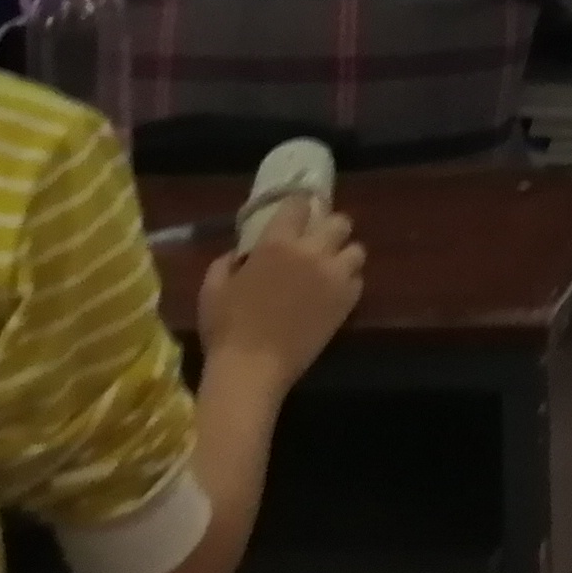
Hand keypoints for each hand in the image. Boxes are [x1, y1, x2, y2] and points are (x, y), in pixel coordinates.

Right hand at [196, 196, 365, 375]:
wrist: (252, 368)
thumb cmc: (226, 327)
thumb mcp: (213, 287)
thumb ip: (228, 261)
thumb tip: (241, 255)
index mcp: (277, 243)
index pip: (299, 204)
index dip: (298, 206)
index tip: (295, 213)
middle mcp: (312, 252)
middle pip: (339, 221)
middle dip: (329, 227)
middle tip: (316, 242)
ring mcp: (334, 277)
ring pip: (356, 250)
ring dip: (343, 254)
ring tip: (329, 267)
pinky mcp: (346, 303)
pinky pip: (358, 280)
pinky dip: (348, 282)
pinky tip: (333, 292)